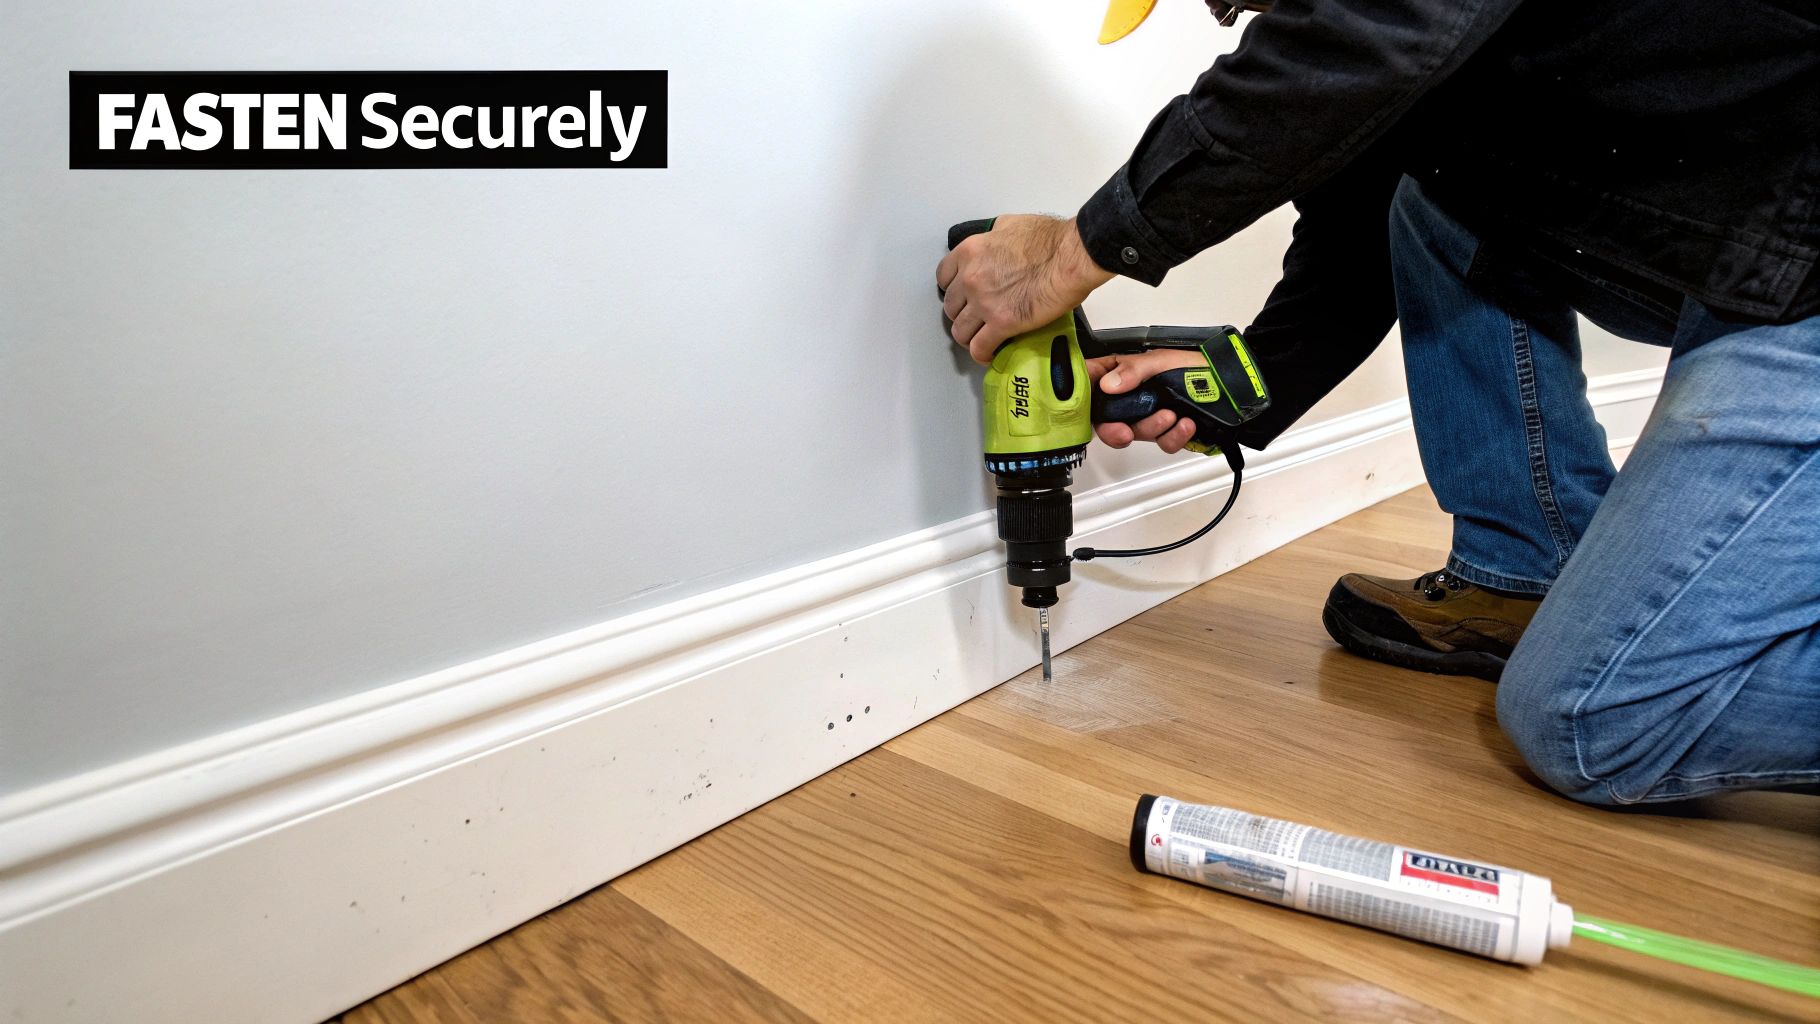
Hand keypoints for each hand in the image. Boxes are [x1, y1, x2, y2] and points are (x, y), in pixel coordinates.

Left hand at [937, 215, 1114, 364]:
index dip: (953, 289)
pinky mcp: (1001, 323)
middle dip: (962, 314)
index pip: (943, 277)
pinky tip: (989, 354)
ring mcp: (984, 302)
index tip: (963, 295)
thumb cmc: (1050, 239)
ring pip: (960, 331)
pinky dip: (982, 354)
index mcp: (970, 252)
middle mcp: (970, 278)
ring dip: (970, 337)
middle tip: (976, 317)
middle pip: (951, 307)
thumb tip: (994, 242)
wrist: (1071, 257)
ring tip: (981, 338)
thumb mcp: (1011, 224)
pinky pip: (979, 347)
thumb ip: (993, 236)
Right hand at [1087, 349, 1207, 453]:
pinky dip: (1173, 437)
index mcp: (1121, 374)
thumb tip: (1108, 384)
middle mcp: (1131, 397)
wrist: (1232, 384)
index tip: (1084, 407)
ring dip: (1152, 428)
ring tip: (1171, 416)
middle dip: (1114, 430)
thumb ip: (1133, 371)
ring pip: (1135, 434)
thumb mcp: (1160, 360)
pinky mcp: (1167, 432)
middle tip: (1124, 431)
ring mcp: (1148, 416)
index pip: (1089, 384)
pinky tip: (1185, 425)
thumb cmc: (1195, 364)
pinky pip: (1162, 443)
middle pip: (1106, 420)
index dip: (1081, 398)